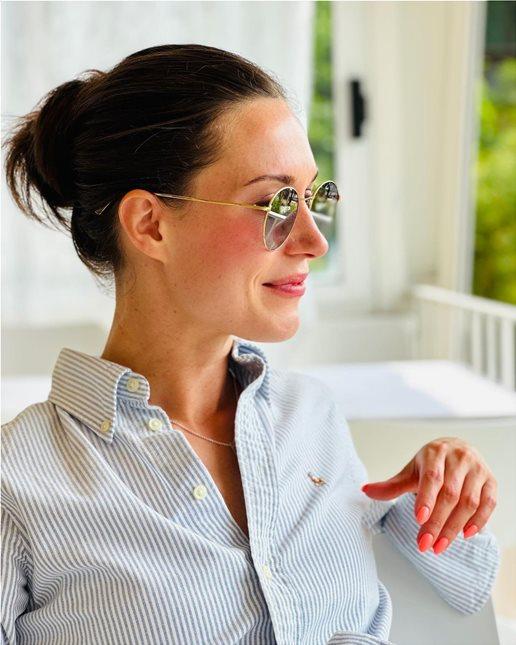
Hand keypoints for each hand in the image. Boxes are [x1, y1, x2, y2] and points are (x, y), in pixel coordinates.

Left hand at [360, 437, 497, 554]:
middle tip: (426, 545)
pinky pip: (489, 503)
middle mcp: (459, 458)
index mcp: (435, 453)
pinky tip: (465, 535)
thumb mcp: (410, 472)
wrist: (457, 449)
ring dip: (455, 527)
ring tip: (440, 546)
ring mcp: (477, 469)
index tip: (419, 519)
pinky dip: (479, 520)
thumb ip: (391, 485)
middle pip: (450, 494)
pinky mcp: (491, 480)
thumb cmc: (432, 463)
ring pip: (469, 501)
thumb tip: (365, 491)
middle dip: (437, 522)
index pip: (432, 477)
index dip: (426, 498)